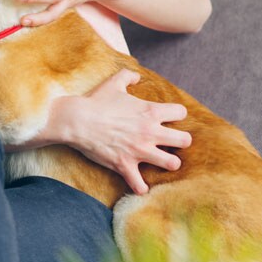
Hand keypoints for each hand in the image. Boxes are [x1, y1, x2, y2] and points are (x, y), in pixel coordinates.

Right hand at [58, 69, 191, 193]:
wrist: (77, 120)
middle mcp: (150, 132)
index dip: (177, 114)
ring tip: (163, 161)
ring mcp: (139, 151)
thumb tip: (136, 75)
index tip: (170, 117)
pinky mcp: (125, 165)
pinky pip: (140, 184)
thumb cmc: (96, 101)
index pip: (181, 113)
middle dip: (181, 141)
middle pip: (184, 140)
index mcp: (150, 111)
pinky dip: (141, 186)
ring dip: (169, 163)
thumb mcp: (114, 83)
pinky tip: (140, 184)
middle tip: (171, 142)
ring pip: (172, 164)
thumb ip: (128, 76)